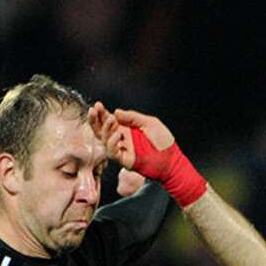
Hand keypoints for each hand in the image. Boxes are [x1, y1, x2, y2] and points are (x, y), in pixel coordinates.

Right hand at [89, 102, 205, 205]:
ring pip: (104, 140)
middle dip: (96, 120)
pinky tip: (117, 135)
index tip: (98, 105)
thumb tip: (115, 112)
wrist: (172, 159)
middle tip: (93, 110)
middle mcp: (122, 139)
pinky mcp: (125, 160)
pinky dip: (112, 143)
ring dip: (105, 129)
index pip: (108, 120)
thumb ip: (132, 117)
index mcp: (126, 129)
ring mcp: (123, 150)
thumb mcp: (149, 123)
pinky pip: (113, 152)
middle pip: (101, 130)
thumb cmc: (163, 141)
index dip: (101, 113)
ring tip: (111, 120)